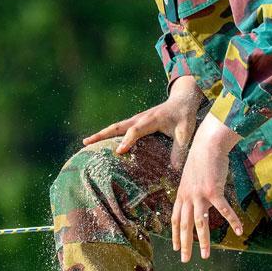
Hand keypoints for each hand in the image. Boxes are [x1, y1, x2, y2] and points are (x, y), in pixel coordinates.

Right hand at [83, 76, 200, 168]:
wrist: (182, 100)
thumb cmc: (184, 116)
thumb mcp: (185, 133)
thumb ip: (179, 150)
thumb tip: (175, 170)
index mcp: (152, 120)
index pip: (136, 131)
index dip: (127, 141)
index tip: (118, 152)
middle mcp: (140, 118)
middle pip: (117, 126)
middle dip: (102, 134)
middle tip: (85, 142)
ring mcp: (136, 119)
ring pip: (116, 127)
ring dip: (101, 134)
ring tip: (85, 143)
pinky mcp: (136, 122)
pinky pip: (120, 129)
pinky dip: (109, 134)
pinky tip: (101, 144)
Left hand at [171, 114, 243, 261]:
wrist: (208, 144)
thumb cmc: (201, 158)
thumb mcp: (190, 175)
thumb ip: (190, 189)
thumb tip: (194, 197)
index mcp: (181, 194)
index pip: (175, 219)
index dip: (175, 234)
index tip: (176, 248)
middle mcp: (188, 197)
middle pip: (184, 225)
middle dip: (185, 244)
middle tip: (185, 259)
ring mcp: (200, 195)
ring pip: (200, 223)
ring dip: (203, 241)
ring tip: (205, 255)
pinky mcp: (214, 191)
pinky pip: (223, 210)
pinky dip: (232, 220)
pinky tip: (239, 231)